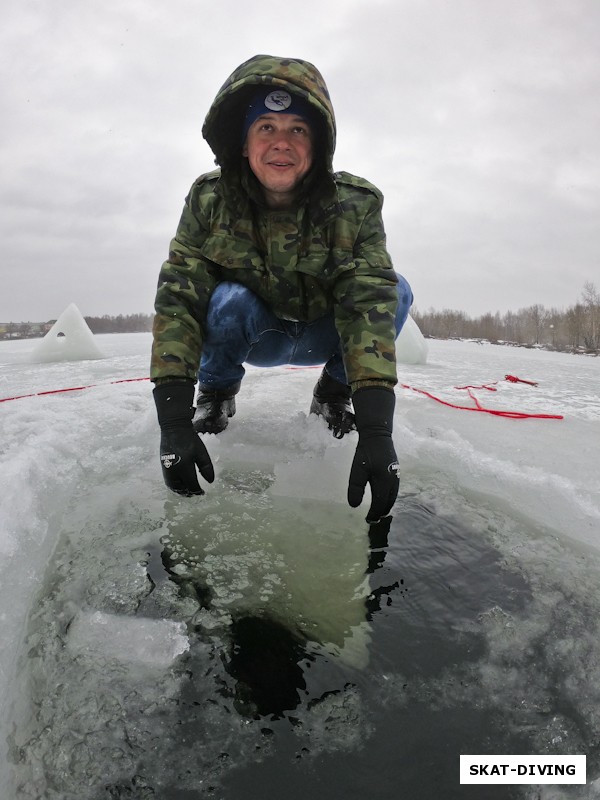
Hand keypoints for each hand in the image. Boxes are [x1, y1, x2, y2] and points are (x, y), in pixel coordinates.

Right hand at [160, 426, 213, 495]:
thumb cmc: (190, 440)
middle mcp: (174, 471)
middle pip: (181, 488)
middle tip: (195, 493)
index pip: (192, 485)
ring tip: (187, 491)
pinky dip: (174, 486)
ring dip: (180, 491)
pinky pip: (168, 481)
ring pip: (173, 486)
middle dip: (189, 492)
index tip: (203, 493)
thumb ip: (206, 468)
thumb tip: (210, 482)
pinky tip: (179, 484)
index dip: (198, 491)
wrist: (174, 429)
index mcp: (184, 468)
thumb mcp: (202, 453)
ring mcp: (167, 469)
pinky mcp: (163, 466)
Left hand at [347, 387, 399, 522]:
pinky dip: (389, 498)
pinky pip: (394, 491)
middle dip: (381, 512)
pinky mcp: (395, 472)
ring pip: (393, 497)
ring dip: (386, 506)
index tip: (367, 521)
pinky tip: (383, 498)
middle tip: (373, 520)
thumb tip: (354, 506)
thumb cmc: (366, 452)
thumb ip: (356, 489)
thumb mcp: (357, 471)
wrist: (378, 435)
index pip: (380, 505)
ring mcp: (396, 477)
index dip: (374, 514)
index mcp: (384, 483)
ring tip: (378, 512)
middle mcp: (393, 482)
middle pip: (388, 503)